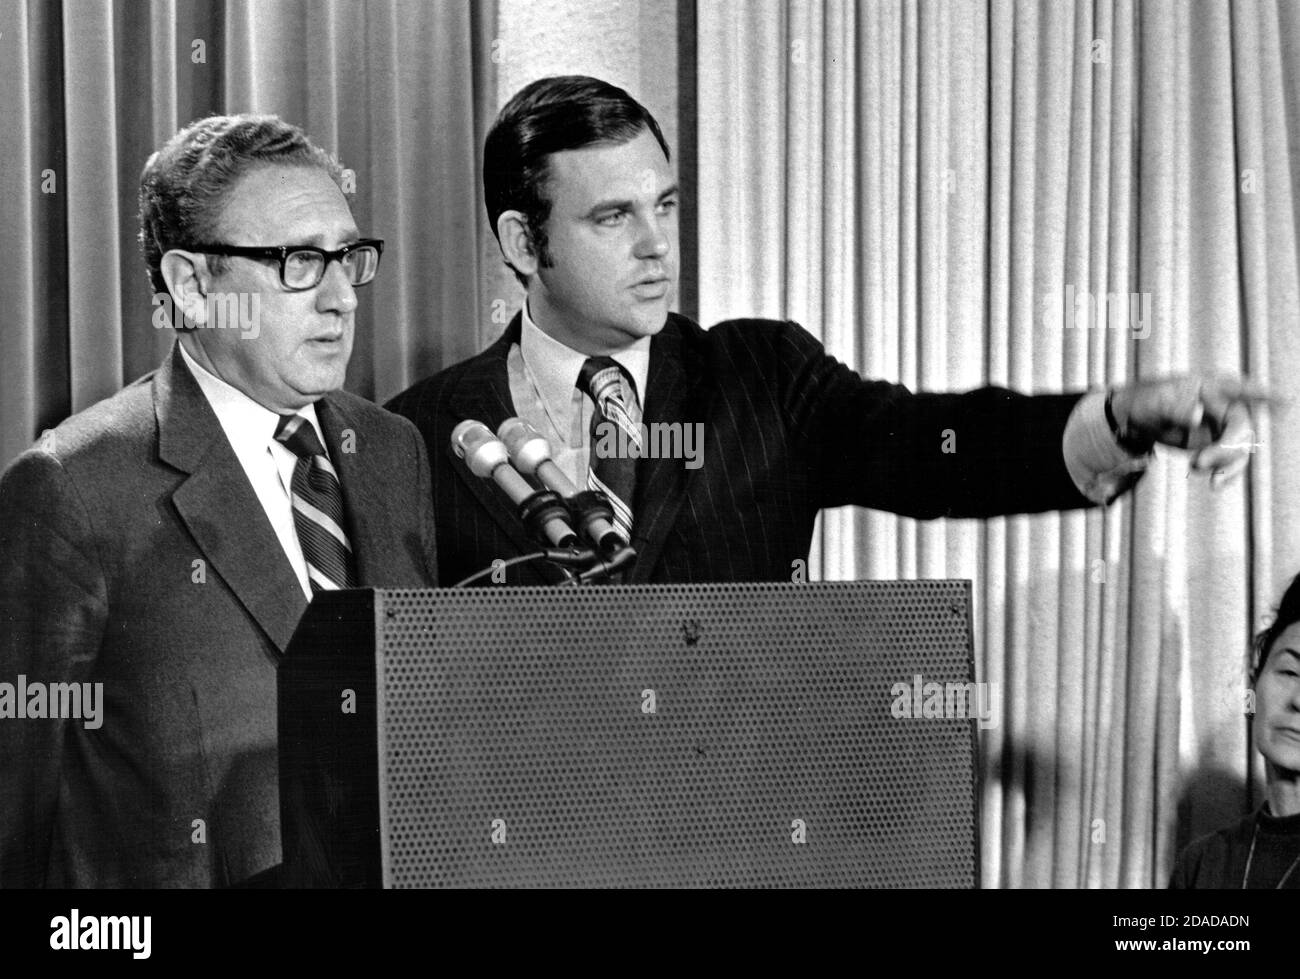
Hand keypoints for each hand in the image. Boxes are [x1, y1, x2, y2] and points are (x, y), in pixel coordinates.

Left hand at [1109, 375, 1271, 483]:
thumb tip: (1196, 417)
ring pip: (1241, 448)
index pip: (1238, 388)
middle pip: (1242, 427)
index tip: (1284, 400)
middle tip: (1199, 462)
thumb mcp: (1156, 404)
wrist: (1137, 420)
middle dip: (1227, 449)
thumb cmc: (1148, 402)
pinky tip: (1214, 483)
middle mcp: (1223, 406)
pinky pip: (1232, 462)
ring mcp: (1222, 427)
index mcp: (1210, 387)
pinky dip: (1225, 473)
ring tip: (1196, 468)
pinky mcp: (1218, 445)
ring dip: (1225, 464)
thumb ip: (1177, 409)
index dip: (1261, 394)